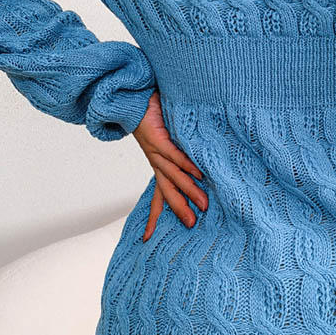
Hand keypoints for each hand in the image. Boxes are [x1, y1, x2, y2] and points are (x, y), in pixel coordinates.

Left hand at [132, 90, 207, 239]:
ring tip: (203, 206)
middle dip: (178, 210)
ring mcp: (156, 151)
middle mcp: (155, 162)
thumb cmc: (152, 115)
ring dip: (188, 192)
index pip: (158, 195)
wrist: (132, 97)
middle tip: (192, 226)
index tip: (147, 238)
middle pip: (166, 191)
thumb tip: (202, 162)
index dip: (154, 216)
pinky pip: (174, 155)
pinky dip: (186, 165)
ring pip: (173, 176)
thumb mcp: (169, 137)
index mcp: (157, 165)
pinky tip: (198, 175)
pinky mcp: (158, 138)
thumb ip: (182, 149)